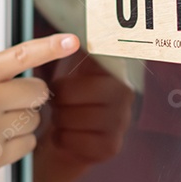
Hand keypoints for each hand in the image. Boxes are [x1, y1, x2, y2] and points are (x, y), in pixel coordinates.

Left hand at [33, 51, 135, 181]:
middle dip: (60, 98)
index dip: (70, 79)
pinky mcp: (111, 146)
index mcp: (114, 68)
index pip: (94, 64)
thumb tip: (68, 35)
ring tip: (60, 116)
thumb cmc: (68, 95)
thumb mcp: (70, 65)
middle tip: (56, 101)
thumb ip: (71, 47)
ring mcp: (121, 121)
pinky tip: (65, 133)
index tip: (59, 85)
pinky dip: (62, 139)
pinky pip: (77, 142)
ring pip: (77, 118)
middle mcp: (124, 94)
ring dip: (60, 119)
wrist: (68, 131)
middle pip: (78, 93)